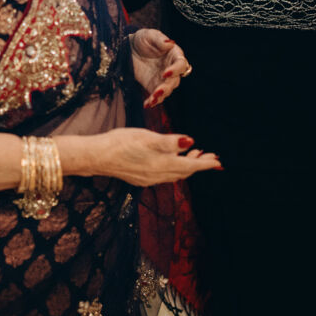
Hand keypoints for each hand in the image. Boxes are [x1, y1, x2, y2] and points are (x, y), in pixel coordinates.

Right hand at [95, 128, 220, 185]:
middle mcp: (158, 175)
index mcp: (162, 164)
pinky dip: (174, 168)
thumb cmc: (120, 143)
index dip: (205, 163)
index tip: (218, 161)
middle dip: (199, 164)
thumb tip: (191, 142)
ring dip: (187, 166)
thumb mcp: (147, 137)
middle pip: (184, 172)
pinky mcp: (140, 178)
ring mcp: (149, 179)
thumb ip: (170, 141)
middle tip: (211, 157)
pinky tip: (171, 160)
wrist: (97, 157)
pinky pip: (164, 175)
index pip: (190, 166)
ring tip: (195, 155)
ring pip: (175, 174)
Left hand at [129, 28, 189, 106]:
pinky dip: (152, 101)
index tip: (165, 73)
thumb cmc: (142, 39)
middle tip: (158, 91)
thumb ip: (159, 40)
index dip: (175, 70)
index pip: (181, 64)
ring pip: (167, 90)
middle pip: (175, 81)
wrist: (128, 48)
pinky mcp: (152, 86)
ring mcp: (162, 79)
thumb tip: (170, 43)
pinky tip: (147, 104)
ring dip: (160, 96)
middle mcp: (171, 68)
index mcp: (174, 55)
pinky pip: (156, 96)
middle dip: (167, 87)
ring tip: (152, 100)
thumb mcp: (149, 35)